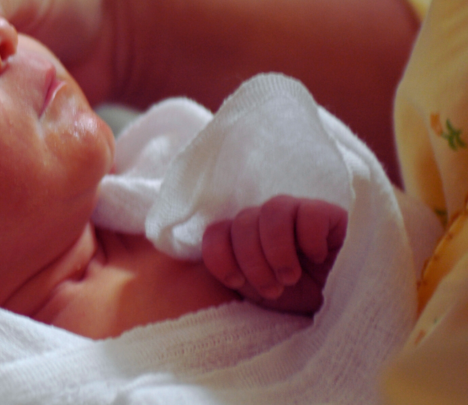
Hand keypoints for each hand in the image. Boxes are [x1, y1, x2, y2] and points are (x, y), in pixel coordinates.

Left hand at [202, 195, 347, 313]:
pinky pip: (309, 213)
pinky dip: (309, 238)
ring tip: (290, 277)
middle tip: (273, 288)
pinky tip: (318, 258)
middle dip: (253, 261)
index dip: (219, 255)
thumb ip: (228, 269)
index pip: (216, 229)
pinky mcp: (328, 214)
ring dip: (277, 250)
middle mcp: (266, 220)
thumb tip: (179, 254)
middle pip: (243, 221)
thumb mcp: (254, 291)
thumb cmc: (295, 300)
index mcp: (243, 236)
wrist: (341, 311)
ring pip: (272, 210)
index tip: (235, 281)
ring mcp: (297, 213)